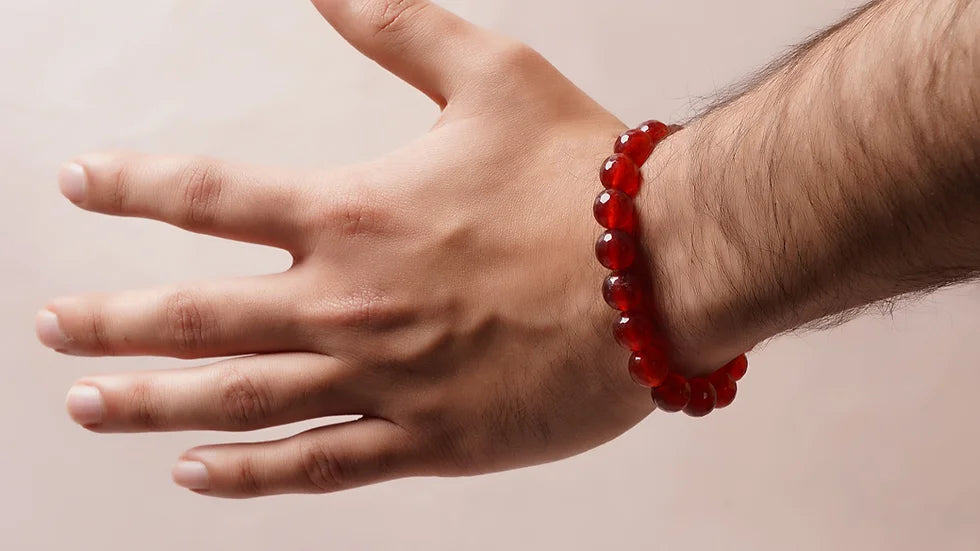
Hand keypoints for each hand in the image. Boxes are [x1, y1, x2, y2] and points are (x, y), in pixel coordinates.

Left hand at [37, 0, 655, 497]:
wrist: (663, 270)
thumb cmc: (583, 180)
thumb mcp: (490, 73)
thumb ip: (398, 26)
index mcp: (355, 215)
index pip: (207, 196)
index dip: (131, 185)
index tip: (80, 184)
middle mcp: (349, 303)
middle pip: (191, 317)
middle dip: (110, 320)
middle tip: (53, 326)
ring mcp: (383, 381)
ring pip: (236, 401)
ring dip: (149, 405)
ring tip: (86, 405)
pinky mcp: (429, 440)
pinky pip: (317, 466)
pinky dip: (249, 475)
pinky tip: (197, 475)